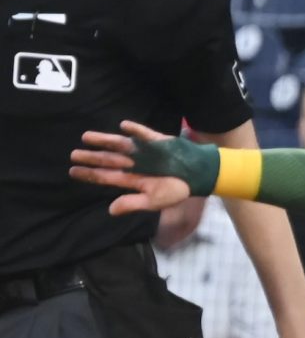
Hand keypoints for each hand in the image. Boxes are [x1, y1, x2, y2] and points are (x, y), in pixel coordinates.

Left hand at [67, 121, 212, 213]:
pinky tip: (124, 126)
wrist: (199, 175)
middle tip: (74, 154)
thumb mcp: (155, 200)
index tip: (73, 171)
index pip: (106, 176)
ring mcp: (143, 152)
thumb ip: (133, 204)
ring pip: (119, 145)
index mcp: (132, 179)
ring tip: (86, 137)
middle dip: (91, 157)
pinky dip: (135, 130)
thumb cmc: (177, 189)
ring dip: (104, 140)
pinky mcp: (157, 141)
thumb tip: (110, 210)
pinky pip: (144, 134)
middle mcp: (134, 164)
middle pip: (108, 159)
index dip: (90, 174)